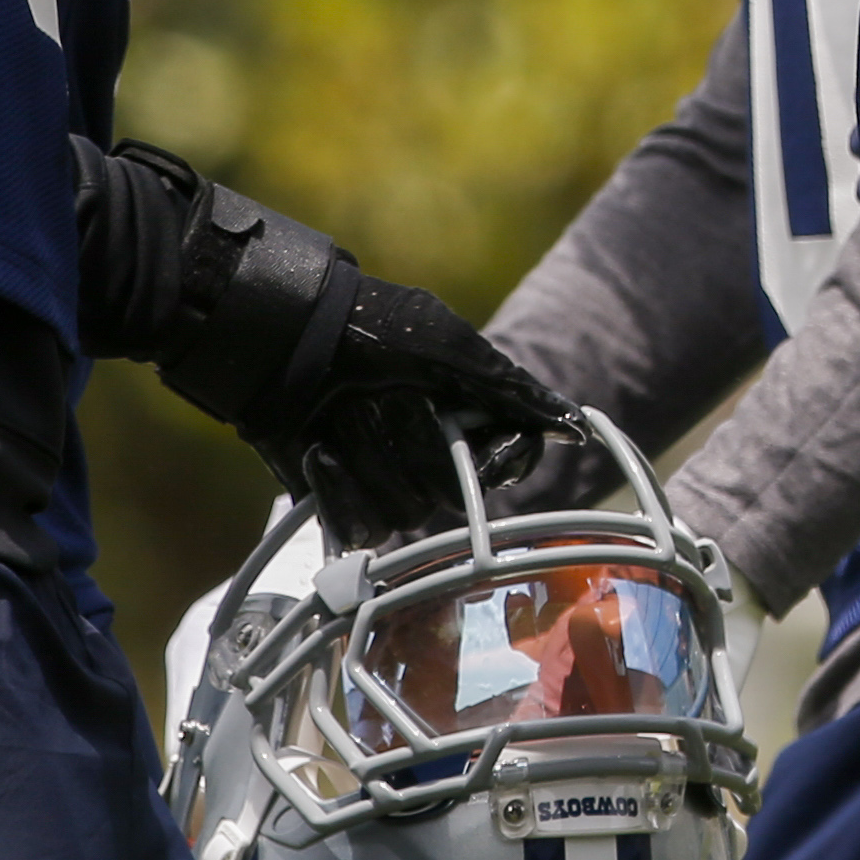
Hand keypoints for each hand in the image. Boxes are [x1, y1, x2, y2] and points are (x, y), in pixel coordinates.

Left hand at [251, 274, 573, 547]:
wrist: (284, 341)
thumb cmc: (371, 330)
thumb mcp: (449, 348)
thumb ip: (512, 391)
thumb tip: (574, 426)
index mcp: (471, 414)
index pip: (513, 460)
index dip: (498, 462)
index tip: (476, 450)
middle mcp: (435, 453)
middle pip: (453, 493)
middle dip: (415, 445)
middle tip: (387, 399)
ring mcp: (388, 481)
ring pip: (406, 514)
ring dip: (369, 459)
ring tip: (343, 415)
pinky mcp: (342, 503)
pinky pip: (359, 530)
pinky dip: (337, 488)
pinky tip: (320, 450)